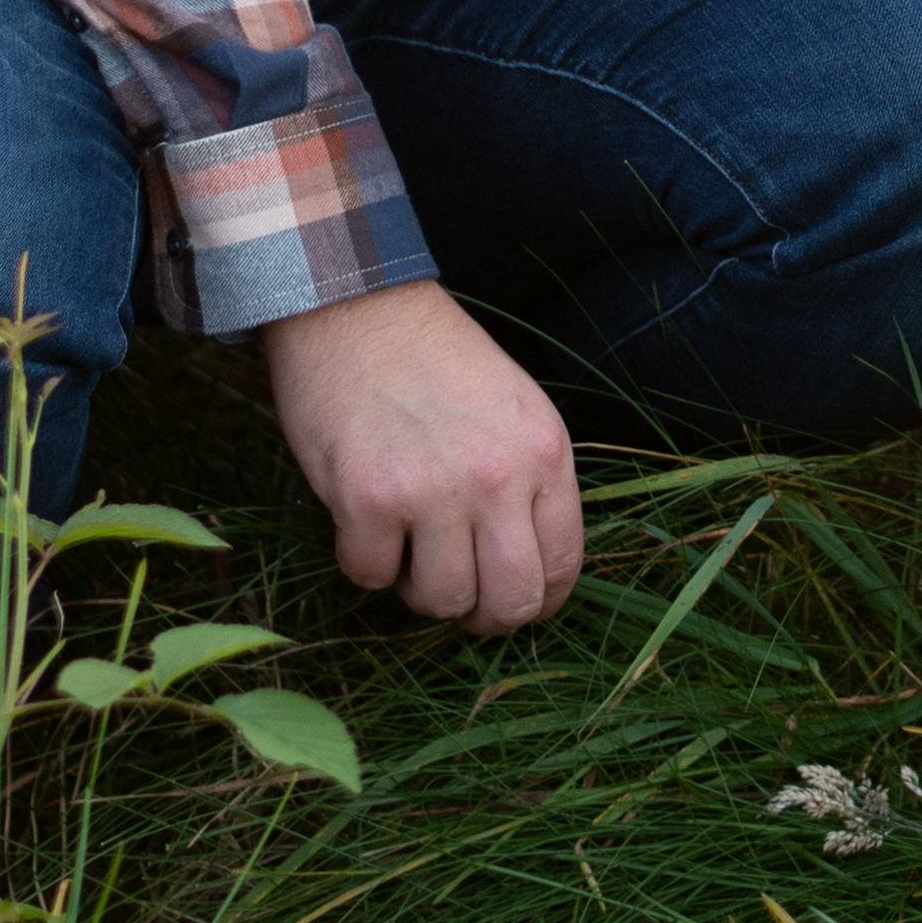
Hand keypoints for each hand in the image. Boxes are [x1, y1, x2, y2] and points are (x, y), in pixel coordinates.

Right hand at [261, 281, 585, 632]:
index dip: (538, 599)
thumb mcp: (513, 407)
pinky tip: (364, 520)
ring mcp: (433, 490)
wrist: (357, 306)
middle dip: (484, 616)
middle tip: (460, 598)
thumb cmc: (435, 359)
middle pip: (510, 603)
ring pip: (440, 602)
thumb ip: (527, 482)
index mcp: (544, 451)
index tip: (513, 600)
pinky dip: (364, 561)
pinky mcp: (368, 499)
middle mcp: (498, 476)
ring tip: (408, 544)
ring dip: (418, 587)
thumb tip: (527, 573)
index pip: (563, 564)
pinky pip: (371, 577)